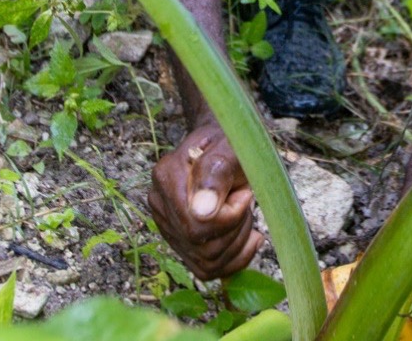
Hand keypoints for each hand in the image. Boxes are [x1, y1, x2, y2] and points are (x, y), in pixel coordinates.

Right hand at [148, 122, 262, 279]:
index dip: (230, 216)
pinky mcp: (181, 243)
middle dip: (236, 228)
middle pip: (201, 247)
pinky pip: (207, 270)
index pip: (196, 223)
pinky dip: (236, 259)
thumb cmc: (231, 141)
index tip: (244, 191)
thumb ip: (217, 172)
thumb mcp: (232, 146)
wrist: (225, 143)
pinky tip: (251, 237)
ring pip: (207, 263)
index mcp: (167, 176)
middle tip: (245, 197)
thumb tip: (202, 212)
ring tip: (244, 211)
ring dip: (238, 241)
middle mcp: (160, 205)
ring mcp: (168, 227)